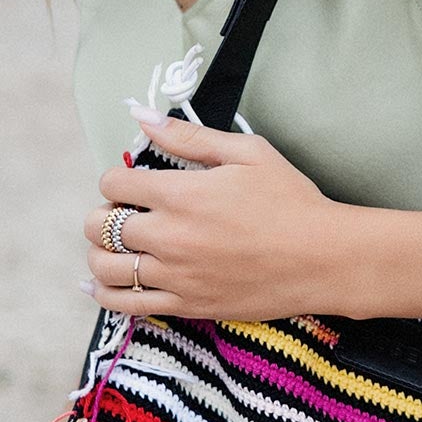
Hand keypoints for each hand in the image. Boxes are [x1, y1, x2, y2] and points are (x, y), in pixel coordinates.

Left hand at [84, 114, 340, 321]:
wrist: (323, 258)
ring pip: (104, 267)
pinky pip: (126, 305)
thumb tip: (142, 116)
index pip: (113, 183)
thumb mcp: (248, 153)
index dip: (116, 178)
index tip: (132, 182)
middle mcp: (169, 236)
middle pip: (99, 226)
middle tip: (123, 213)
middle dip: (102, 214)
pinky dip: (105, 294)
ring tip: (118, 246)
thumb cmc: (291, 200)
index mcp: (180, 194)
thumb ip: (189, 136)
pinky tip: (102, 284)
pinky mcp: (186, 305)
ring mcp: (175, 275)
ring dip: (99, 253)